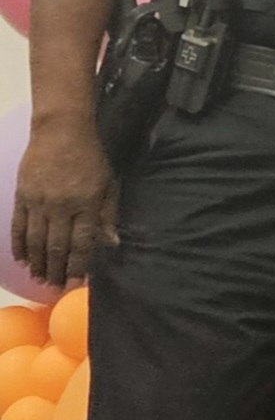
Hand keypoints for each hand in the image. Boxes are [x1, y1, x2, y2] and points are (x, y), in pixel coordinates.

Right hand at [10, 117, 117, 285]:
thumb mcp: (109, 185)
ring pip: (36, 240)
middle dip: (56, 270)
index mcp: (87, 204)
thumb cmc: (91, 158)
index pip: (81, 243)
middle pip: (57, 246)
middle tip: (54, 288)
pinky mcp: (22, 196)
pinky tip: (22, 259)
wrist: (61, 131)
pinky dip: (19, 245)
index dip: (78, 266)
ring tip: (39, 278)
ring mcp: (39, 202)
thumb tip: (111, 243)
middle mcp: (62, 206)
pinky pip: (18, 226)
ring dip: (37, 262)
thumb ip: (108, 215)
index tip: (75, 284)